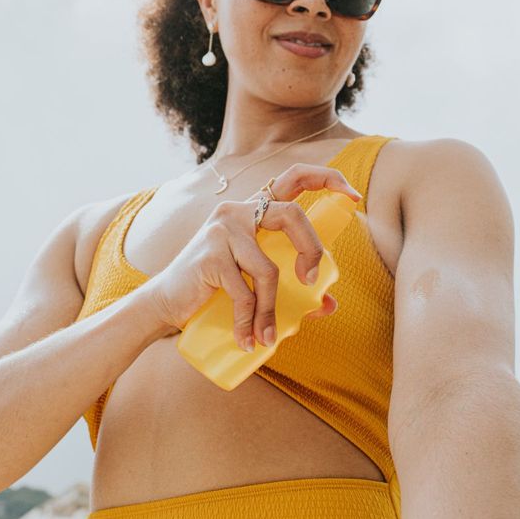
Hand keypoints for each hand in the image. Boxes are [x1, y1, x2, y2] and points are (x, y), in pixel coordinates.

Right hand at [141, 164, 362, 350]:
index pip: (294, 179)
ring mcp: (221, 230)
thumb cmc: (214, 290)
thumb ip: (291, 289)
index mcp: (254, 210)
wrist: (166, 303)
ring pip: (268, 268)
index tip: (353, 195)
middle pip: (292, 214)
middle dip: (311, 248)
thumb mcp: (256, 285)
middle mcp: (238, 211)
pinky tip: (248, 340)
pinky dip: (250, 321)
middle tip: (312, 281)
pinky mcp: (209, 255)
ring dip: (272, 309)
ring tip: (268, 336)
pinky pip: (244, 293)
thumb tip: (329, 304)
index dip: (327, 178)